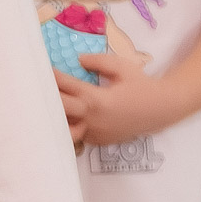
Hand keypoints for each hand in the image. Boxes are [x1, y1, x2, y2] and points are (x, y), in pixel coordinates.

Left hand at [54, 51, 174, 150]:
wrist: (161, 109)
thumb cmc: (141, 85)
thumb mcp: (122, 67)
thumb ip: (97, 62)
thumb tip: (78, 60)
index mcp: (96, 99)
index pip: (66, 86)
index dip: (52, 77)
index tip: (42, 69)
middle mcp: (92, 119)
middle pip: (58, 109)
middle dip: (48, 96)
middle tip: (40, 86)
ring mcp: (94, 133)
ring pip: (64, 127)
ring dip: (56, 115)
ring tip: (50, 104)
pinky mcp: (97, 140)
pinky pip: (77, 134)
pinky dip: (70, 124)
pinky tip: (67, 115)